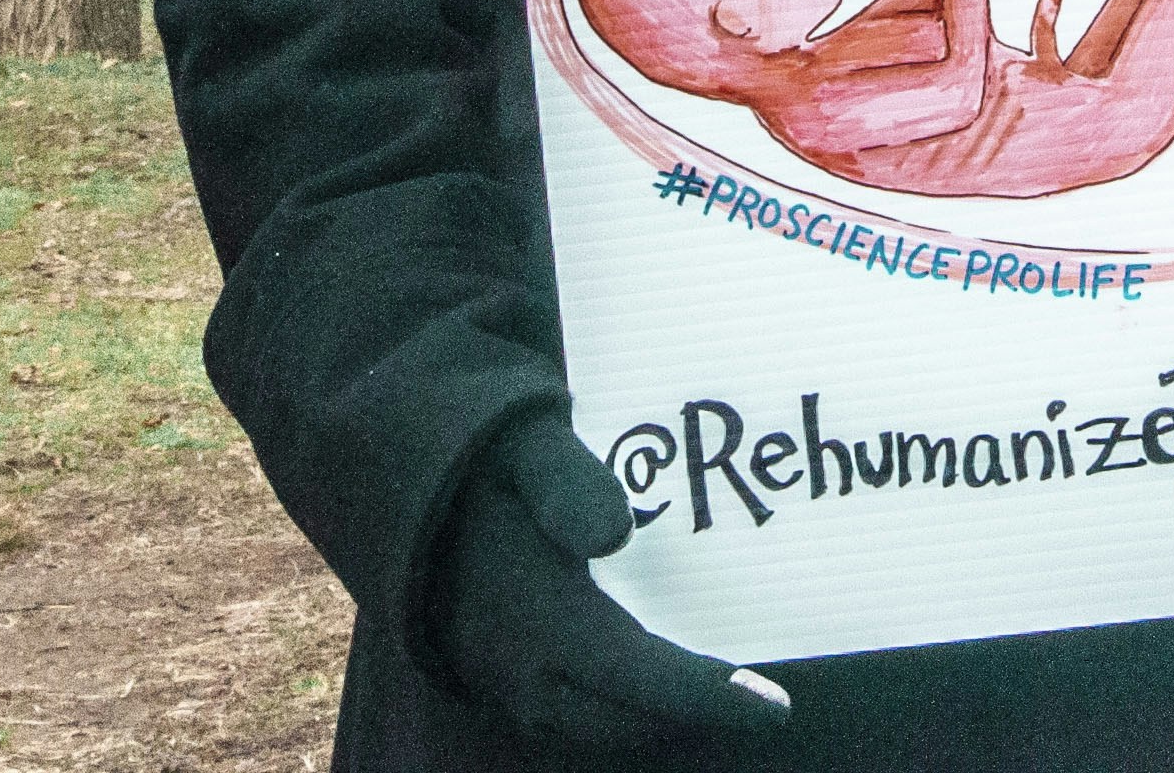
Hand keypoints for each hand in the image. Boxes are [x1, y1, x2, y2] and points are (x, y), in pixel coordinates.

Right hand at [430, 415, 789, 748]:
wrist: (399, 486)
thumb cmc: (482, 458)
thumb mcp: (524, 443)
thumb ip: (568, 480)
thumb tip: (616, 530)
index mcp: (532, 610)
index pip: (634, 674)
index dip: (705, 696)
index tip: (774, 708)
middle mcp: (517, 665)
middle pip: (625, 721)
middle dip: (694, 718)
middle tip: (763, 704)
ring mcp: (502, 683)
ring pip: (597, 729)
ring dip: (658, 722)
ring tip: (721, 701)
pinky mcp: (496, 684)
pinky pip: (570, 721)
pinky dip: (622, 715)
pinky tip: (658, 694)